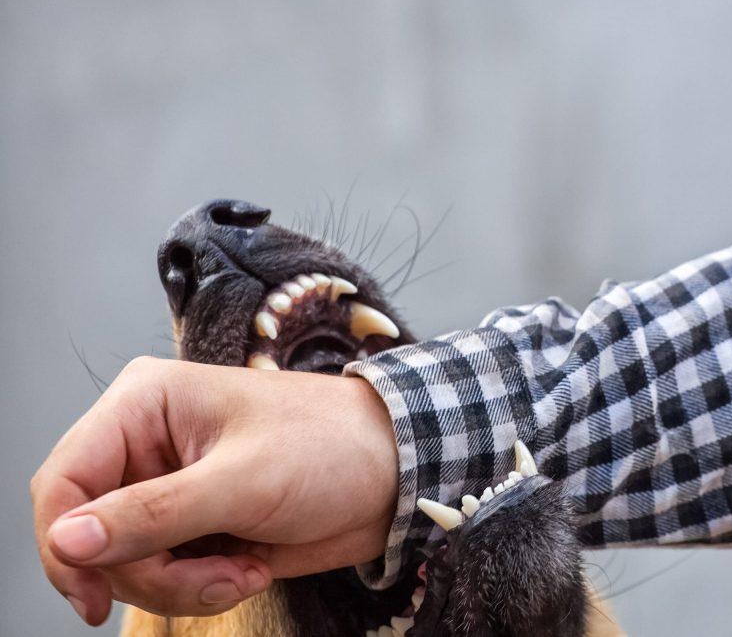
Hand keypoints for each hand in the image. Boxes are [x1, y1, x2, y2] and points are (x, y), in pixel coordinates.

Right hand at [30, 356, 397, 624]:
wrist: (394, 474)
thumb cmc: (331, 448)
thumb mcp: (243, 481)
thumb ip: (152, 515)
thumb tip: (67, 542)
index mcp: (146, 404)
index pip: (64, 479)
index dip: (63, 544)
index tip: (93, 599)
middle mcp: (147, 443)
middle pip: (90, 534)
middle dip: (147, 573)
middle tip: (214, 577)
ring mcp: (169, 488)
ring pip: (125, 564)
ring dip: (180, 586)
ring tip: (241, 571)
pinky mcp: (194, 524)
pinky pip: (164, 576)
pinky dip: (200, 588)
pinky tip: (248, 568)